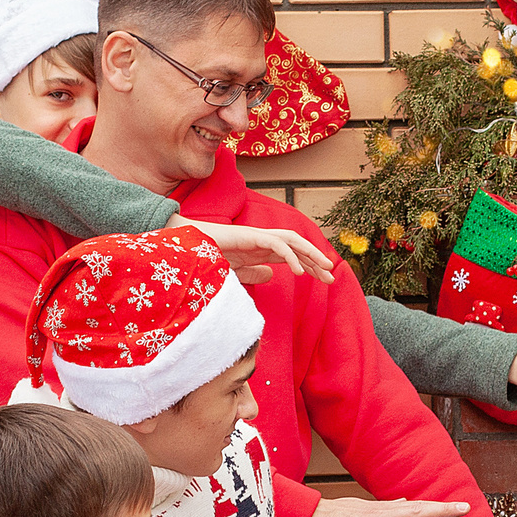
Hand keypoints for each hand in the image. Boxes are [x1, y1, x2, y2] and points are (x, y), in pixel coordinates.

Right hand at [170, 216, 336, 284]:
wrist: (184, 251)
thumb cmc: (206, 260)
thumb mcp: (234, 274)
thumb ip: (252, 274)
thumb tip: (270, 275)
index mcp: (260, 251)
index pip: (292, 255)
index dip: (310, 266)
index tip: (324, 280)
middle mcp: (262, 241)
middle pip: (297, 247)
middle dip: (316, 260)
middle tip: (332, 276)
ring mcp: (256, 237)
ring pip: (292, 240)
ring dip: (310, 253)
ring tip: (324, 268)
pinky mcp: (250, 236)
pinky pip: (276, 244)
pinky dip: (290, 256)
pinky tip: (299, 272)